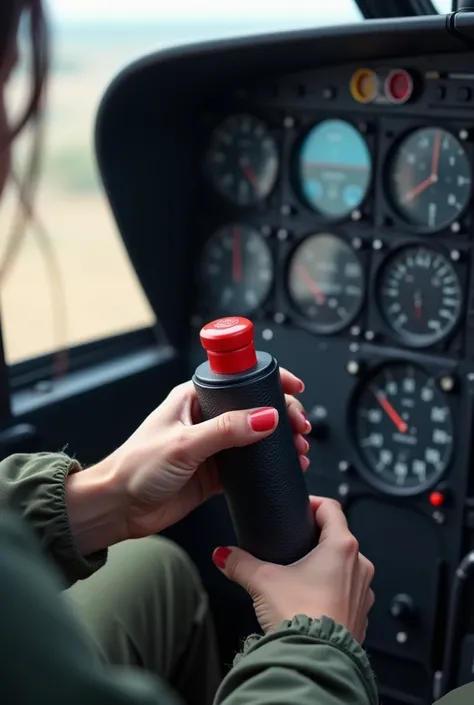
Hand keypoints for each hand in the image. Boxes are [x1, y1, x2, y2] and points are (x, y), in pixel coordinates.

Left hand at [66, 369, 310, 553]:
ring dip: (280, 440)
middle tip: (300, 427)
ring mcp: (212, 445)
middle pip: (254, 407)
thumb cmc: (136, 467)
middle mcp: (205, 418)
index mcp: (194, 397)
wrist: (119, 507)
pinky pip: (251, 464)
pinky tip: (286, 467)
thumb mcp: (185, 443)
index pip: (239, 379)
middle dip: (283, 414)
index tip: (294, 387)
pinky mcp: (215, 472)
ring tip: (299, 449)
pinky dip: (270, 465)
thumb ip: (226, 430)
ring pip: (256, 436)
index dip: (270, 380)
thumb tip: (266, 417)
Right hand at [212, 497, 374, 642]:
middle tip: (294, 544)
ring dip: (327, 567)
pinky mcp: (361, 616)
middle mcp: (359, 566)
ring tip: (300, 576)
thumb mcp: (262, 580)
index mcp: (341, 547)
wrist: (314, 661)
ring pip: (346, 567)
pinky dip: (333, 592)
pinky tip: (311, 601)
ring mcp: (363, 592)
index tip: (300, 508)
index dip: (313, 504)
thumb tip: (224, 554)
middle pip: (339, 538)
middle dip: (316, 539)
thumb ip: (240, 562)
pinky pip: (349, 594)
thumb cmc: (300, 618)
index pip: (331, 508)